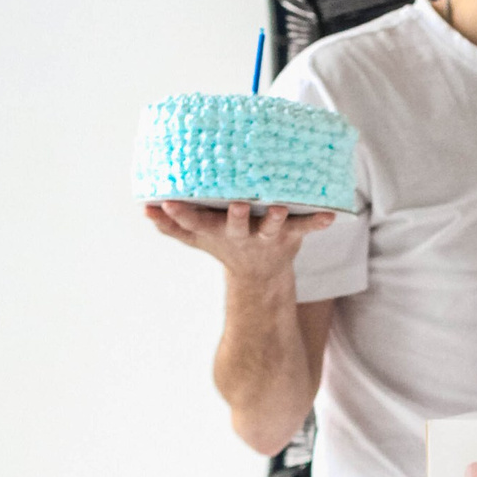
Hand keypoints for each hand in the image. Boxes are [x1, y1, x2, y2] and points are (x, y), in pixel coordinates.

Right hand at [146, 199, 333, 282]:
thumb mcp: (196, 237)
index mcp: (215, 231)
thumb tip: (145, 208)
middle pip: (235, 226)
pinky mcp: (290, 236)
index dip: (180, 213)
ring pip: (271, 228)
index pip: (193, 222)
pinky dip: (317, 222)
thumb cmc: (224, 243)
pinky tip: (331, 214)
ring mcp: (266, 237)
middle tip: (237, 205)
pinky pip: (305, 228)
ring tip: (282, 209)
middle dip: (235, 217)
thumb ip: (171, 225)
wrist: (260, 275)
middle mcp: (240, 235)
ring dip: (277, 220)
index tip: (168, 202)